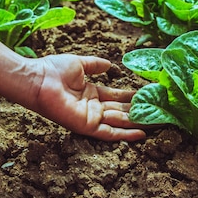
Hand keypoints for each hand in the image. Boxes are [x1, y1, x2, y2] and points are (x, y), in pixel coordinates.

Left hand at [0, 15, 146, 141]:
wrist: (38, 79)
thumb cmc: (53, 69)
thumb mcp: (79, 63)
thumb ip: (95, 65)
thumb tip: (111, 65)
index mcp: (91, 92)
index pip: (116, 95)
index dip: (131, 95)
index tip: (147, 92)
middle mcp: (92, 106)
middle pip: (120, 109)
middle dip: (138, 110)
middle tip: (159, 109)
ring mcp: (90, 116)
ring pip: (118, 121)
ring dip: (137, 121)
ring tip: (157, 120)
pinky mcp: (86, 125)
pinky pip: (108, 132)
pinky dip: (125, 134)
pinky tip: (141, 134)